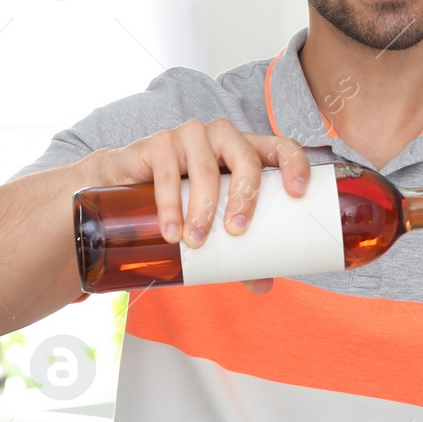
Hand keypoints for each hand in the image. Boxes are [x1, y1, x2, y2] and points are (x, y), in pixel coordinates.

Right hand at [95, 119, 310, 293]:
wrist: (126, 181)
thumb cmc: (183, 197)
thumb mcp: (214, 219)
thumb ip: (239, 250)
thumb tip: (263, 286)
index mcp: (246, 150)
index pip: (280, 147)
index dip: (294, 164)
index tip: (297, 193)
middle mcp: (222, 136)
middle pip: (245, 158)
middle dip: (245, 196)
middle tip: (236, 231)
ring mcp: (191, 135)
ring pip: (206, 169)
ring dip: (203, 208)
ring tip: (196, 241)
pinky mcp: (160, 143)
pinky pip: (167, 173)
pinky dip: (170, 205)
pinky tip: (170, 230)